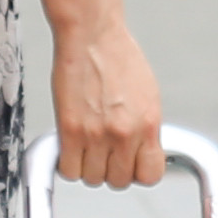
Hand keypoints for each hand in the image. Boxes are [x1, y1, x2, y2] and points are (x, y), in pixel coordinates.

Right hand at [48, 18, 163, 187]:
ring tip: (86, 146)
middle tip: (104, 152)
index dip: (138, 173)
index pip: (150, 175)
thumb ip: (145, 127)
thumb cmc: (118, 58)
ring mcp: (97, 134)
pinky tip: (71, 147)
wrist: (91, 36)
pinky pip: (69, 170)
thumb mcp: (147, 95)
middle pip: (119, 181)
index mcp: (149, 124)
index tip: (130, 164)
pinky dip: (68, 163)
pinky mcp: (70, 130)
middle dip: (111, 169)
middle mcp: (125, 132)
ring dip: (88, 166)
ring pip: (92, 179)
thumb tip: (143, 150)